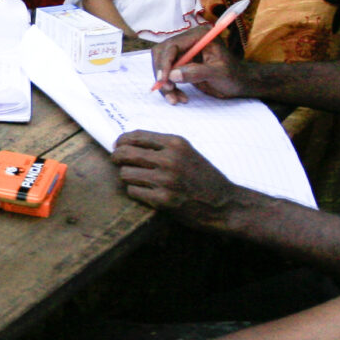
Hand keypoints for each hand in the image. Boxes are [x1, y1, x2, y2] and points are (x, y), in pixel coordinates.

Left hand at [111, 131, 260, 234]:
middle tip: (117, 162)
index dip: (121, 141)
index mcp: (176, 143)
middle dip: (116, 158)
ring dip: (127, 177)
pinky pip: (133, 191)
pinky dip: (136, 192)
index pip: (136, 136)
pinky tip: (145, 193)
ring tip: (136, 180)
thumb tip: (128, 143)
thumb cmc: (203, 177)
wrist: (223, 203)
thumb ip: (162, 146)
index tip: (117, 146)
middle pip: (126, 153)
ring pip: (126, 173)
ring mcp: (166, 180)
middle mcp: (170, 159)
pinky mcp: (163, 200)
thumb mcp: (187, 152)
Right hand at [152, 19, 256, 100]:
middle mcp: (188, 41)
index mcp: (199, 36)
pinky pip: (167, 75)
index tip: (164, 80)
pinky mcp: (181, 64)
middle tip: (168, 90)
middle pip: (162, 54)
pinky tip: (179, 97)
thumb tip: (173, 75)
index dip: (165, 62)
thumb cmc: (234, 76)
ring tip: (175, 99)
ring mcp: (184, 52)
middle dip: (162, 74)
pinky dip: (169, 88)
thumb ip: (196, 72)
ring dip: (165, 84)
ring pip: (162, 66)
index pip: (173, 45)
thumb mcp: (218, 73)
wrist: (239, 84)